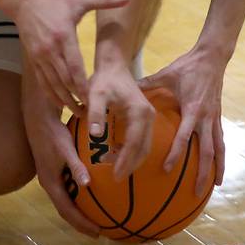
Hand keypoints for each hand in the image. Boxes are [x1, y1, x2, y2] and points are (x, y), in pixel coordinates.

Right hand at [15, 0, 128, 113]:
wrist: (24, 1)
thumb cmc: (55, 0)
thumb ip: (105, 0)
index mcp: (63, 36)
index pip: (74, 66)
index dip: (82, 84)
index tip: (91, 98)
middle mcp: (50, 49)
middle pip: (64, 80)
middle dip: (76, 97)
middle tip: (89, 112)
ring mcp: (40, 56)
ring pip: (52, 83)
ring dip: (64, 99)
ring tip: (77, 112)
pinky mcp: (33, 59)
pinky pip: (43, 81)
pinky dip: (51, 94)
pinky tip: (61, 103)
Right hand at [22, 76, 99, 237]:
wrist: (39, 118)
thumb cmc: (53, 133)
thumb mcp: (65, 149)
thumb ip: (75, 166)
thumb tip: (86, 184)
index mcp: (51, 183)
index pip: (66, 211)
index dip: (81, 223)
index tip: (97, 232)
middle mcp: (50, 183)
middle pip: (66, 209)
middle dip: (81, 221)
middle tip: (100, 229)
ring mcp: (51, 176)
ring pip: (66, 199)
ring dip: (80, 209)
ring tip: (97, 215)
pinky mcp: (54, 168)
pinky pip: (68, 187)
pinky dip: (79, 194)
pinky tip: (92, 190)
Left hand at [87, 63, 154, 180]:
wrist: (114, 66)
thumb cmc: (104, 80)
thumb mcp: (95, 95)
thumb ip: (95, 114)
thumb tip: (95, 136)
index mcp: (139, 112)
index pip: (134, 142)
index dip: (126, 160)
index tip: (115, 175)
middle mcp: (148, 115)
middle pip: (143, 147)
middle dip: (131, 164)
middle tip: (116, 178)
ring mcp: (148, 116)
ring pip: (144, 145)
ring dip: (132, 159)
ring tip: (116, 169)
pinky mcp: (144, 117)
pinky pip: (142, 139)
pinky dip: (133, 150)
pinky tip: (118, 155)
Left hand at [139, 46, 226, 195]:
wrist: (211, 57)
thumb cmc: (187, 66)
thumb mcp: (166, 74)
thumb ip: (148, 83)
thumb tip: (129, 88)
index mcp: (192, 109)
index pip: (183, 137)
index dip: (175, 154)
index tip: (166, 169)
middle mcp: (206, 117)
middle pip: (207, 151)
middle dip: (203, 172)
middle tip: (196, 192)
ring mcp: (214, 118)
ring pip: (218, 148)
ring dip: (218, 167)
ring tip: (215, 186)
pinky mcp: (218, 116)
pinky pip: (221, 140)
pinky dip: (222, 155)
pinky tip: (220, 167)